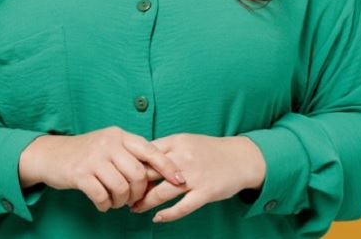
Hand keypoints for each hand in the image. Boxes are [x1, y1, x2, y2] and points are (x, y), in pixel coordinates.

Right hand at [19, 126, 185, 211]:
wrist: (50, 154)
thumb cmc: (86, 153)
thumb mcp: (108, 145)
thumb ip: (130, 154)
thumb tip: (159, 173)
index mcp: (118, 135)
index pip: (150, 150)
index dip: (167, 167)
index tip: (180, 180)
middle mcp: (107, 143)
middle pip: (138, 173)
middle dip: (139, 192)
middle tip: (133, 199)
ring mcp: (93, 158)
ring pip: (121, 187)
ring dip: (122, 201)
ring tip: (116, 202)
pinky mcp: (80, 173)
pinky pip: (102, 196)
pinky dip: (105, 205)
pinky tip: (102, 204)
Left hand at [131, 134, 264, 222]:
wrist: (241, 158)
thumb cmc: (209, 150)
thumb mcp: (185, 141)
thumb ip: (164, 149)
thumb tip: (137, 159)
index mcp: (175, 143)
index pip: (145, 154)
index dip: (130, 166)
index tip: (119, 174)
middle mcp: (183, 159)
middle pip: (149, 173)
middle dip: (133, 186)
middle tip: (122, 194)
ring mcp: (194, 177)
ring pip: (162, 192)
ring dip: (145, 202)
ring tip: (134, 208)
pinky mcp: (206, 192)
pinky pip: (183, 207)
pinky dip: (168, 214)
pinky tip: (157, 218)